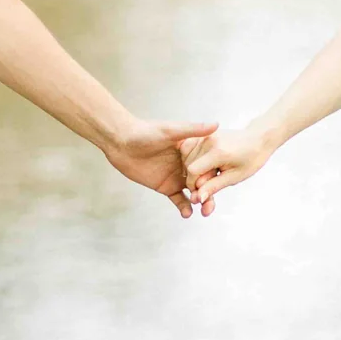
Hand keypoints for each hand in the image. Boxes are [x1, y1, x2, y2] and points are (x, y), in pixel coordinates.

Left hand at [102, 119, 216, 218]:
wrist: (121, 142)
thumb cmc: (145, 132)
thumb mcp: (170, 130)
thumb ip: (193, 130)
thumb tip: (215, 125)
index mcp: (192, 151)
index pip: (208, 164)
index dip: (214, 174)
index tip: (219, 184)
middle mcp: (187, 164)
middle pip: (203, 181)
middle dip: (209, 193)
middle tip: (211, 204)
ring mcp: (177, 176)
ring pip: (194, 192)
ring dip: (199, 201)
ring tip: (203, 212)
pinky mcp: (165, 186)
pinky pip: (178, 199)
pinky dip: (184, 207)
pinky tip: (188, 214)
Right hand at [181, 125, 276, 212]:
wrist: (257, 140)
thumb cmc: (251, 158)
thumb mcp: (235, 177)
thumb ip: (214, 186)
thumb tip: (199, 198)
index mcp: (218, 152)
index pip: (193, 170)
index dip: (194, 184)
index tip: (201, 191)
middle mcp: (209, 141)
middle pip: (188, 164)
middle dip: (193, 178)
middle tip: (208, 183)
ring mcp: (205, 136)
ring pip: (186, 157)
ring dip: (193, 169)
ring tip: (209, 172)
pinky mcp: (203, 134)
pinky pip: (189, 149)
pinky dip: (192, 159)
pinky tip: (204, 165)